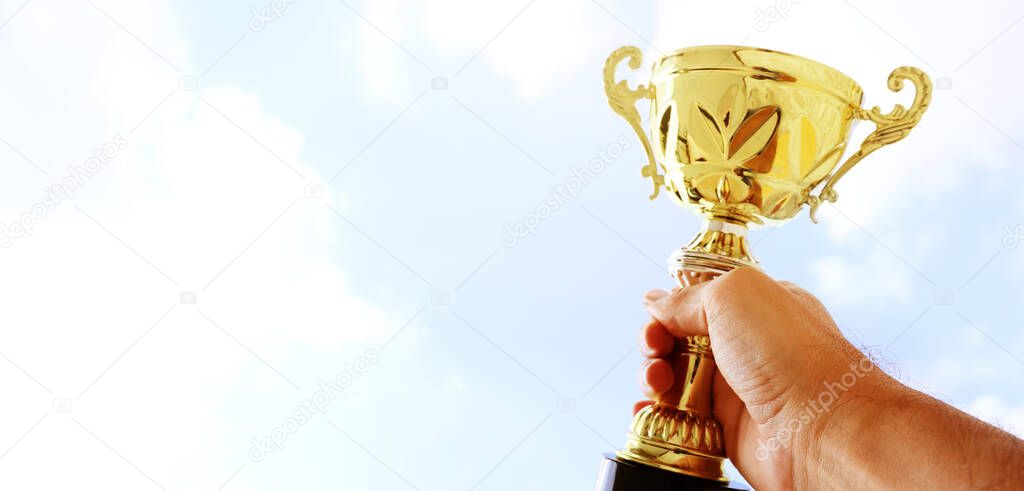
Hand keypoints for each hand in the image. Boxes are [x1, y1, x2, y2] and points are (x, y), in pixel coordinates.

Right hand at [637, 267, 883, 488]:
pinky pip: (681, 419)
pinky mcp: (726, 429)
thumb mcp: (732, 295)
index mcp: (751, 309)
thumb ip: (686, 297)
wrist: (822, 429)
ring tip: (656, 386)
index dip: (667, 311)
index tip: (656, 323)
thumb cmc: (791, 355)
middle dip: (655, 346)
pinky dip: (657, 414)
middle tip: (656, 357)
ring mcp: (735, 390)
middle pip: (677, 341)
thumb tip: (653, 302)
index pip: (694, 303)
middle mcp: (744, 347)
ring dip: (652, 379)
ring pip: (674, 380)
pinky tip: (647, 410)